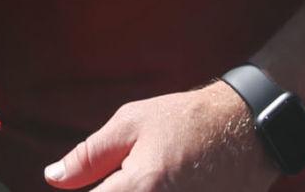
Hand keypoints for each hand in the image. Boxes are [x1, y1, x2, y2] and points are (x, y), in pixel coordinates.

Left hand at [45, 82, 275, 190]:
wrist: (250, 130)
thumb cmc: (186, 121)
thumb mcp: (131, 124)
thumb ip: (89, 156)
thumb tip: (53, 178)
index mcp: (141, 187)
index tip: (87, 184)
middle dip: (112, 191)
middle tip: (119, 178)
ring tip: (140, 176)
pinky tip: (164, 181)